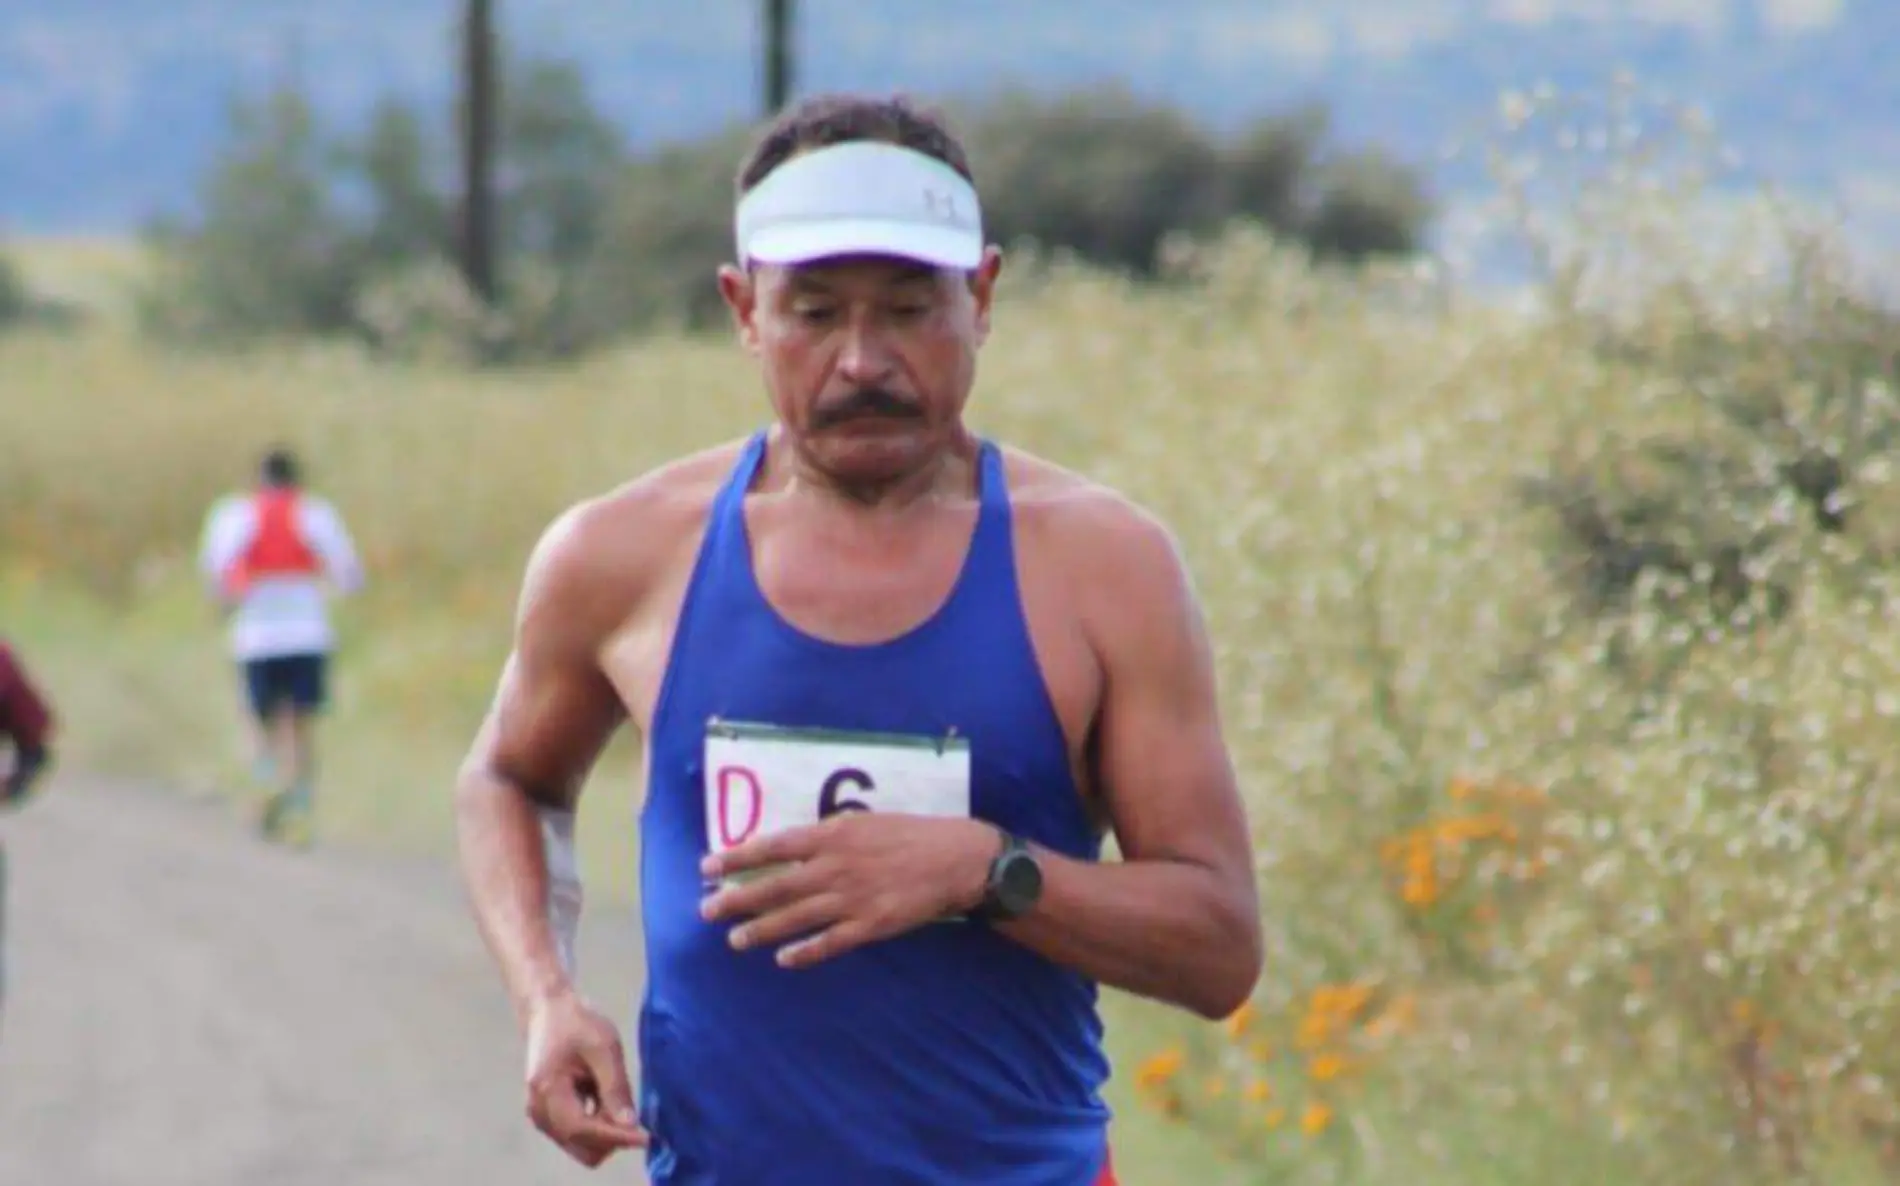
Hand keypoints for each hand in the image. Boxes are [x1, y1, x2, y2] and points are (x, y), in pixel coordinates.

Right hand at [521, 989, 647, 1166]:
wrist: (549, 1012)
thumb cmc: (577, 1023)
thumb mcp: (604, 1047)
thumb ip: (615, 1087)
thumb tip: (630, 1124)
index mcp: (548, 1090)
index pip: (583, 1130)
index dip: (617, 1137)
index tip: (647, 1136)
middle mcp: (539, 1112)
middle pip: (582, 1148)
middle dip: (612, 1138)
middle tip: (634, 1112)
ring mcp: (542, 1117)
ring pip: (582, 1146)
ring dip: (606, 1131)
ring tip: (616, 1096)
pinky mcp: (549, 1117)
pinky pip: (578, 1136)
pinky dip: (598, 1126)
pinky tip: (607, 1099)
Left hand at [699, 814, 998, 968]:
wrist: (956, 860)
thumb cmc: (911, 834)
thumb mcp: (866, 821)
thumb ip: (828, 835)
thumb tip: (791, 845)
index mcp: (833, 835)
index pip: (774, 846)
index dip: (738, 857)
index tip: (708, 866)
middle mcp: (835, 867)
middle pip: (775, 886)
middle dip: (737, 898)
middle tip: (706, 910)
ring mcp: (852, 899)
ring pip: (796, 918)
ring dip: (761, 929)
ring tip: (735, 940)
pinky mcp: (870, 926)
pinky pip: (829, 943)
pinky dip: (805, 952)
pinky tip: (784, 959)